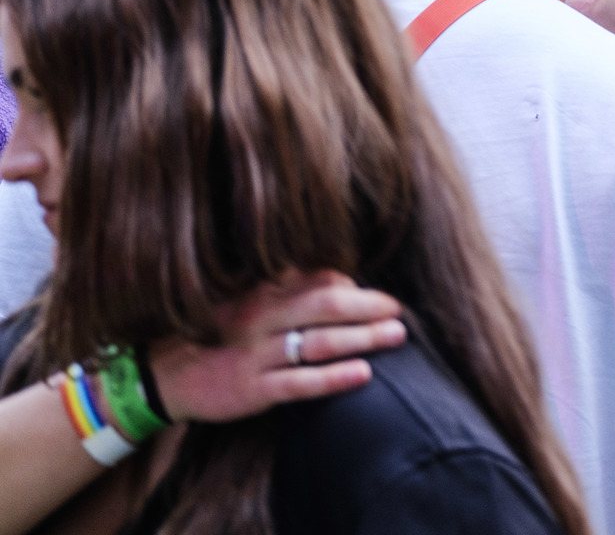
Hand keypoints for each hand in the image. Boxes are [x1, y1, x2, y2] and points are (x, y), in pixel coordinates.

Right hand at [147, 270, 405, 422]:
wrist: (161, 375)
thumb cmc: (218, 335)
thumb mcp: (247, 302)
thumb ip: (289, 289)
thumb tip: (343, 279)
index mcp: (262, 293)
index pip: (316, 281)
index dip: (353, 287)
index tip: (380, 298)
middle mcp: (260, 319)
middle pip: (324, 307)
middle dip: (367, 307)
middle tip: (399, 311)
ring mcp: (256, 355)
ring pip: (317, 343)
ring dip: (361, 338)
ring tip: (395, 336)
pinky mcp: (252, 389)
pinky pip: (299, 383)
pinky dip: (334, 377)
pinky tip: (363, 373)